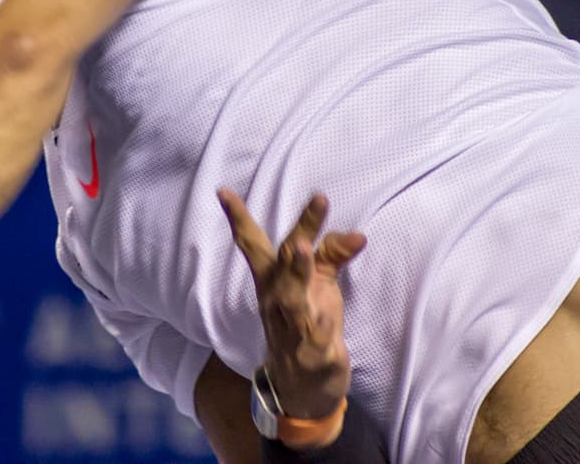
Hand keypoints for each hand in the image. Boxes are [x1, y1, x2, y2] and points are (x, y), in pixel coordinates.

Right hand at [217, 190, 366, 419]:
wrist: (302, 388)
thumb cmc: (308, 324)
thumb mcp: (321, 284)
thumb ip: (332, 254)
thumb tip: (356, 234)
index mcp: (274, 280)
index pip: (253, 245)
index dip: (238, 218)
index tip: (223, 191)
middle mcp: (277, 300)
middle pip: (283, 264)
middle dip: (293, 237)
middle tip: (312, 205)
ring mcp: (292, 328)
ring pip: (291, 299)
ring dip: (297, 273)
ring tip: (303, 249)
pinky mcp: (313, 354)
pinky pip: (315, 339)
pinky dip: (322, 329)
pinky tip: (330, 321)